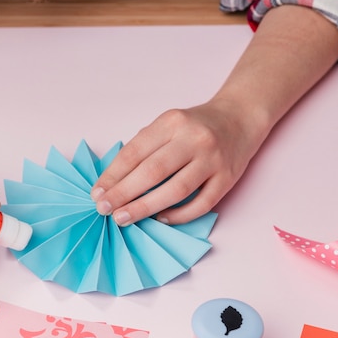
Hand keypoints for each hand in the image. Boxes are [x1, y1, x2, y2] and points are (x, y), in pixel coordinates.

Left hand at [91, 99, 267, 225]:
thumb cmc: (195, 126)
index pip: (135, 152)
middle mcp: (193, 139)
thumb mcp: (168, 124)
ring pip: (175, 190)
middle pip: (152, 172)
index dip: (113, 175)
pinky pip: (201, 204)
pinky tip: (160, 219)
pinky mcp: (228, 178)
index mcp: (172, 123)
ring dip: (145, 207)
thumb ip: (144, 147)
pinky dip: (178, 215)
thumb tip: (113, 181)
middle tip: (104, 209)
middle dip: (123, 193)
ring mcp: (212, 159)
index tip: (97, 192)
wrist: (239, 118)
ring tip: (124, 218)